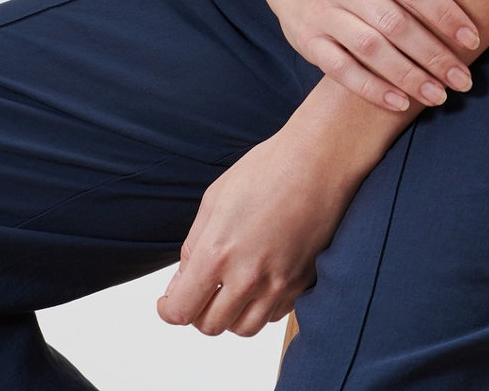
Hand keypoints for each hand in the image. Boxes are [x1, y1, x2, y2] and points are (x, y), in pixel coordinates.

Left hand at [155, 119, 360, 337]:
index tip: (169, 302)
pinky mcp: (303, 283)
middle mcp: (248, 277)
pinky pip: (274, 315)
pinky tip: (259, 281)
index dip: (168, 310)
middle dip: (198, 312)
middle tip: (201, 292)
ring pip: (243, 329)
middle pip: (210, 326)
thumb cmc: (268, 168)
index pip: (181, 311)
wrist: (320, 159)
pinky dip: (261, 307)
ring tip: (231, 289)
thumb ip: (194, 245)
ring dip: (231, 315)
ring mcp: (279, 284)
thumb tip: (184, 279)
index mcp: (217, 254)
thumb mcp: (215, 199)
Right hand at [255, 0, 480, 112]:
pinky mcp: (307, 41)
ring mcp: (321, 12)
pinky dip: (372, 89)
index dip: (444, 13)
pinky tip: (401, 103)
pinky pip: (342, 70)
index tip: (472, 38)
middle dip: (433, 55)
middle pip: (394, 23)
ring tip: (440, 95)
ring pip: (370, 50)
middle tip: (464, 79)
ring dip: (409, 77)